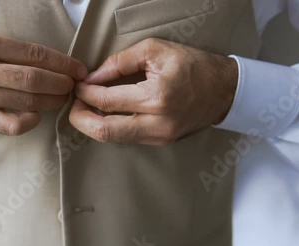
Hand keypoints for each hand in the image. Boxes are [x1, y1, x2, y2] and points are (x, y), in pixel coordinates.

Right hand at [0, 33, 87, 134]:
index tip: (77, 69)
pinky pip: (11, 124)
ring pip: (24, 102)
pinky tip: (37, 115)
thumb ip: (14, 52)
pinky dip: (30, 121)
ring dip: (51, 102)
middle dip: (60, 83)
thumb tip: (57, 64)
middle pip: (31, 78)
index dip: (61, 63)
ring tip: (61, 99)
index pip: (33, 53)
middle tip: (72, 86)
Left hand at [69, 38, 237, 144]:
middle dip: (81, 120)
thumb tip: (93, 76)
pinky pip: (127, 138)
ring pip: (115, 139)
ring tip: (86, 108)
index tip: (77, 86)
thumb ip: (120, 62)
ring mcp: (160, 137)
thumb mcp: (156, 51)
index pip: (108, 101)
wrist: (225, 90)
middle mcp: (158, 123)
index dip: (86, 93)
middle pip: (105, 131)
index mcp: (157, 97)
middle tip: (73, 106)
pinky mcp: (161, 142)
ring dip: (94, 125)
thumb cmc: (194, 66)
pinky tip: (105, 115)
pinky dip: (111, 128)